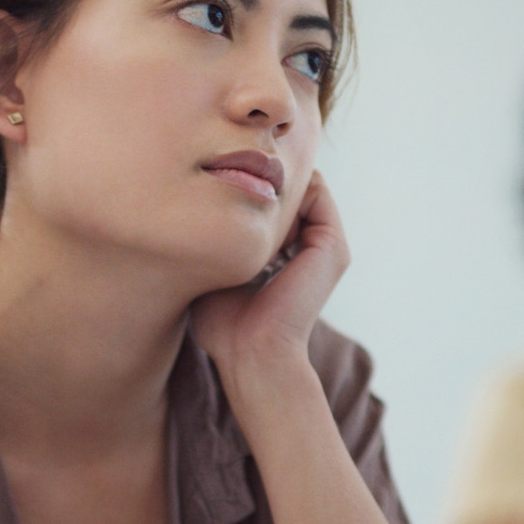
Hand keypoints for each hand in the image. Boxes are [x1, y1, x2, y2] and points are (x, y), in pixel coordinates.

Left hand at [191, 172, 349, 382]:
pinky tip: (255, 194)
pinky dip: (290, 183)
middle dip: (259, 175)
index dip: (246, 185)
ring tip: (240, 180)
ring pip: (303, 184)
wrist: (251, 354)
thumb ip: (215, 244)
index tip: (215, 180)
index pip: (273, 203)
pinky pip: (317, 190)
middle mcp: (311, 249)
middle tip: (225, 169)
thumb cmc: (224, 326)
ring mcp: (326, 247)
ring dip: (273, 177)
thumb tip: (190, 211)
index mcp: (288, 257)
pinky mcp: (332, 247)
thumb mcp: (215, 273)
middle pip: (289, 189)